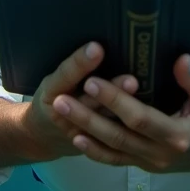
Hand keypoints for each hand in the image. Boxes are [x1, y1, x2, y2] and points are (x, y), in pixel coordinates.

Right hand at [23, 42, 137, 159]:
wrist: (43, 137)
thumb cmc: (53, 99)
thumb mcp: (54, 82)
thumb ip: (74, 68)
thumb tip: (101, 44)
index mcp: (51, 92)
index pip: (66, 76)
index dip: (81, 63)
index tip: (97, 48)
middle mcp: (64, 114)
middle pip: (89, 103)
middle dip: (111, 92)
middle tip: (132, 80)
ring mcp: (78, 133)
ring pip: (103, 124)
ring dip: (122, 110)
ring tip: (139, 94)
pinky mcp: (92, 146)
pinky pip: (111, 142)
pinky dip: (127, 130)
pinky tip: (146, 119)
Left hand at [50, 54, 189, 173]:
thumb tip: (182, 59)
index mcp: (178, 136)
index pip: (140, 118)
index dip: (115, 101)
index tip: (92, 81)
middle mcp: (160, 154)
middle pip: (118, 136)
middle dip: (88, 116)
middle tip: (62, 99)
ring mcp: (148, 164)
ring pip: (111, 150)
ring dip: (83, 131)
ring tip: (59, 114)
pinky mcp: (140, 167)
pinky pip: (113, 161)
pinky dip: (93, 151)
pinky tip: (75, 137)